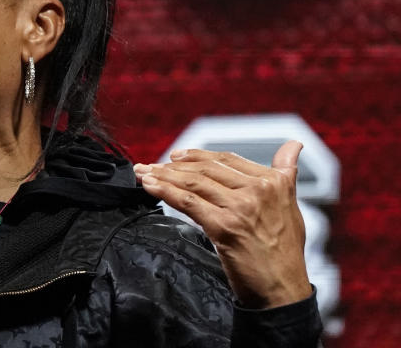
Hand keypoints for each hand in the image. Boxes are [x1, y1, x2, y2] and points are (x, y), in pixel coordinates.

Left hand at [133, 141, 311, 308]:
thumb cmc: (286, 253)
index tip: (176, 156)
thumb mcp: (291, 205)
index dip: (198, 156)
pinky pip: (188, 202)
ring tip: (145, 173)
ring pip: (194, 183)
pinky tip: (150, 186)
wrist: (283, 291)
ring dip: (164, 176)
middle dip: (174, 165)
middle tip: (152, 165)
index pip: (227, 160)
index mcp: (273, 182)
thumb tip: (293, 145)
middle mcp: (258, 191)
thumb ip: (285, 173)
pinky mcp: (224, 227)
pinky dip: (165, 191)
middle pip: (206, 169)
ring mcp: (240, 208)